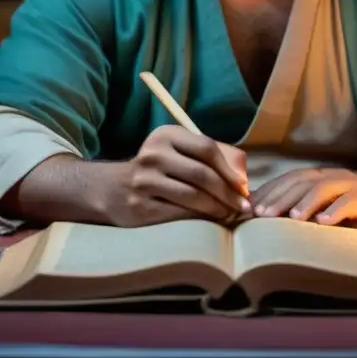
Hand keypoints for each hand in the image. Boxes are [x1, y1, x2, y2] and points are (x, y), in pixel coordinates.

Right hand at [104, 125, 250, 227]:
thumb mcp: (173, 151)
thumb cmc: (156, 170)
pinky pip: (180, 214)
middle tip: (244, 207)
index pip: (207, 148)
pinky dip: (201, 219)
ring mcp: (145, 181)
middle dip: (228, 192)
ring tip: (230, 215)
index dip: (229, 169)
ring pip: (193, 196)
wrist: (112, 189)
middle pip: (202, 174)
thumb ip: (203, 156)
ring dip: (218, 208)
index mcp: (165, 135)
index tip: (244, 186)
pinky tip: (210, 222)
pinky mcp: (141, 207)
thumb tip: (242, 177)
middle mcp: (153, 155)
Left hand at [250, 167, 356, 228]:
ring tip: (292, 218)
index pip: (290, 179)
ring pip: (327, 189)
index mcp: (322, 176)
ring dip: (308, 202)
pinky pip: (355, 203)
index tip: (249, 207)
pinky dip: (339, 212)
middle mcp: (336, 178)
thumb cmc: (356, 201)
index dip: (269, 191)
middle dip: (281, 198)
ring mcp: (356, 187)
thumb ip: (303, 203)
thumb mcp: (329, 200)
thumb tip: (263, 213)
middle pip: (303, 182)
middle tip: (262, 215)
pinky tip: (325, 222)